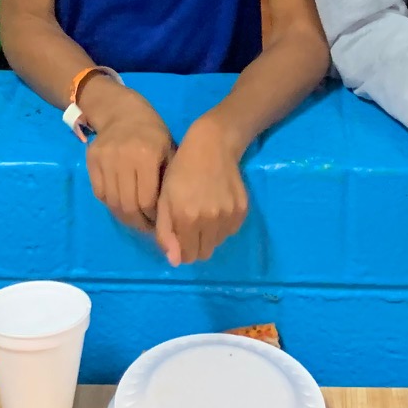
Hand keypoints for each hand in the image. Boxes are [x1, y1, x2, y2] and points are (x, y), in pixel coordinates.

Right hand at [83, 85, 175, 236]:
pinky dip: (111, 205)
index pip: (147, 200)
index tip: (160, 222)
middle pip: (128, 205)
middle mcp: (123, 158)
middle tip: (147, 227)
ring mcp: (104, 159)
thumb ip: (168, 180)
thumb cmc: (152, 133)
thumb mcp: (168, 150)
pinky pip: (100, 194)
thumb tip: (170, 214)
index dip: (153, 217)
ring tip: (135, 220)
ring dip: (124, 218)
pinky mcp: (91, 161)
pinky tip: (122, 206)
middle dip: (139, 223)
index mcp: (147, 155)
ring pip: (112, 203)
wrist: (121, 111)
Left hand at [154, 116, 249, 266]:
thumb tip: (176, 261)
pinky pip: (230, 231)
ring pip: (218, 243)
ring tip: (203, 212)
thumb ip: (165, 233)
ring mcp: (229, 215)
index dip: (181, 250)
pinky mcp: (242, 210)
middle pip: (204, 253)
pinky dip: (223, 225)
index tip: (179, 236)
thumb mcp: (164, 200)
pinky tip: (216, 206)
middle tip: (191, 224)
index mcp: (187, 218)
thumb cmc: (181, 171)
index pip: (187, 256)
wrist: (211, 146)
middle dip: (195, 245)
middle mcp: (210, 220)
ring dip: (209, 235)